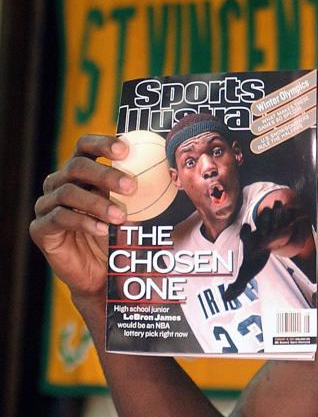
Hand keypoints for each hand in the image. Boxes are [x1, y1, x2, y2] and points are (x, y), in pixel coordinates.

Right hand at [30, 135, 135, 299]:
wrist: (102, 273)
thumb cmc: (119, 235)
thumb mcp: (135, 210)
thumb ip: (145, 191)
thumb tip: (176, 173)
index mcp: (81, 172)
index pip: (85, 146)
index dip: (102, 143)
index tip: (125, 150)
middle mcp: (60, 183)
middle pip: (76, 166)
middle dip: (105, 174)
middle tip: (131, 186)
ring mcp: (47, 205)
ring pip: (68, 193)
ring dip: (98, 203)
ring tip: (120, 216)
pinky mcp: (41, 228)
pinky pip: (59, 218)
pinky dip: (84, 222)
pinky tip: (103, 229)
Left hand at [224, 199, 307, 300]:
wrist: (262, 248)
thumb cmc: (253, 260)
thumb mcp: (246, 273)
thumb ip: (237, 285)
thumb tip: (226, 298)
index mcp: (251, 241)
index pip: (247, 235)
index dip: (247, 233)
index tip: (247, 228)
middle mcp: (262, 232)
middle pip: (262, 223)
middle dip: (265, 218)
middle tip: (267, 211)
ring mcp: (273, 228)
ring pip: (274, 218)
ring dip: (277, 212)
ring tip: (279, 205)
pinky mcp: (283, 227)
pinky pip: (287, 220)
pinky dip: (292, 216)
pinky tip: (299, 212)